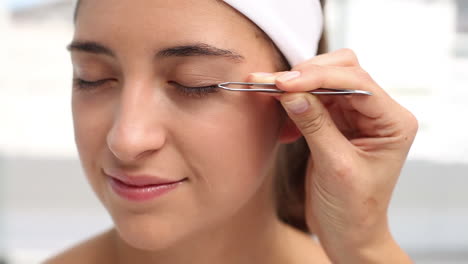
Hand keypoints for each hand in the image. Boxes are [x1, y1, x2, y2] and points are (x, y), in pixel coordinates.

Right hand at [250, 49, 416, 262]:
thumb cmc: (353, 209)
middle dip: (306, 75)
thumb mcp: (335, 167)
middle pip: (341, 72)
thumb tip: (289, 92)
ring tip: (267, 93)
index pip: (356, 82)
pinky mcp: (335, 124)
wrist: (348, 234)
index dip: (318, 77)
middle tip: (272, 83)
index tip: (283, 83)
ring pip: (323, 83)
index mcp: (392, 121)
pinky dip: (292, 106)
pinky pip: (311, 102)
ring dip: (294, 87)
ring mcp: (355, 117)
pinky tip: (282, 125)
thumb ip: (315, 125)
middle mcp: (376, 113)